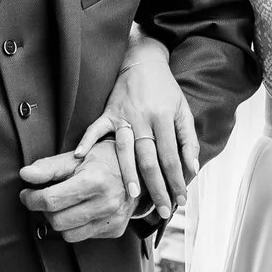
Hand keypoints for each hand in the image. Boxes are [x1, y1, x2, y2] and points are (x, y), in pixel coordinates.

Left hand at [18, 127, 137, 243]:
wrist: (140, 169)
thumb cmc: (105, 159)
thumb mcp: (76, 157)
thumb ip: (49, 167)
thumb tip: (24, 175)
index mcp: (93, 181)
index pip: (50, 200)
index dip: (31, 198)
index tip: (27, 194)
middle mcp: (106, 203)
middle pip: (56, 220)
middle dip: (45, 210)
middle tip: (45, 198)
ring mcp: (112, 219)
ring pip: (68, 234)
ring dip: (59, 221)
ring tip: (63, 205)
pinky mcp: (116, 230)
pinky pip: (84, 236)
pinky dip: (76, 226)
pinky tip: (81, 210)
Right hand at [100, 30, 199, 217]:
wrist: (143, 60)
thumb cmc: (165, 89)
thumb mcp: (183, 110)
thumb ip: (189, 140)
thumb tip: (192, 170)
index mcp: (164, 118)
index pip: (171, 157)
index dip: (176, 181)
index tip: (179, 201)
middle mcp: (143, 118)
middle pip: (149, 159)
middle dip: (156, 187)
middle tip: (160, 210)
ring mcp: (123, 115)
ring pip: (124, 149)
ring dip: (127, 173)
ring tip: (130, 196)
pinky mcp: (108, 112)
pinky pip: (95, 128)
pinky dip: (87, 141)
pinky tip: (79, 157)